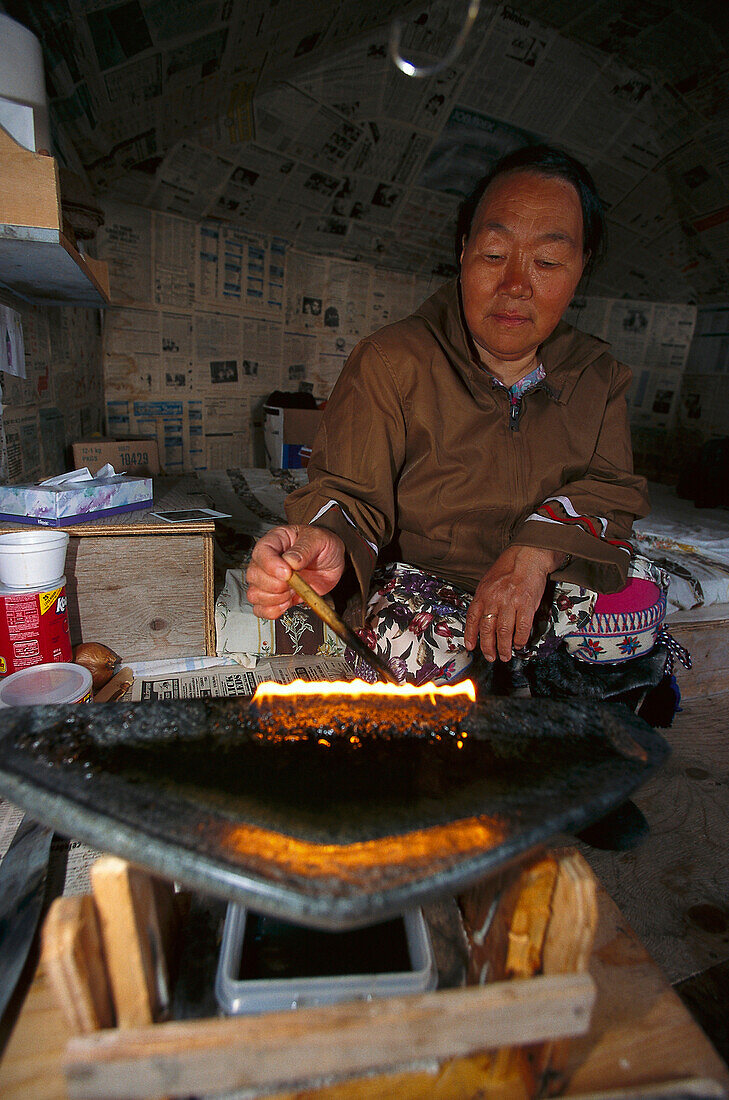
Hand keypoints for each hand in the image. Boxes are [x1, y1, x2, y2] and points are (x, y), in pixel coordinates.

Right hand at [245, 525, 345, 618]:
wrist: (332, 560)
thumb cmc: (322, 545)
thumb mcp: (319, 540)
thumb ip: (304, 549)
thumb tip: (291, 562)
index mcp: (275, 541)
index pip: (261, 553)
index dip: (271, 566)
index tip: (287, 573)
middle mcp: (267, 560)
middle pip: (254, 576)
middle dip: (275, 585)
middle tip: (294, 582)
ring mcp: (269, 579)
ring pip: (254, 594)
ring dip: (275, 599)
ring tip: (292, 592)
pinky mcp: (276, 596)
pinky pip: (261, 609)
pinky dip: (273, 611)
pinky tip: (287, 603)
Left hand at [464, 545, 565, 662]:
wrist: (528, 556)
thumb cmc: (508, 568)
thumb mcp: (488, 581)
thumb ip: (484, 599)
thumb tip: (480, 617)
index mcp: (483, 594)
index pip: (473, 619)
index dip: (471, 635)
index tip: (471, 647)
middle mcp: (494, 599)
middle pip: (487, 630)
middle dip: (488, 647)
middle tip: (491, 657)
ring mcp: (510, 602)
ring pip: (504, 632)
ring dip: (504, 648)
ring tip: (505, 655)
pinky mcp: (526, 604)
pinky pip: (522, 628)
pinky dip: (520, 640)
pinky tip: (518, 645)